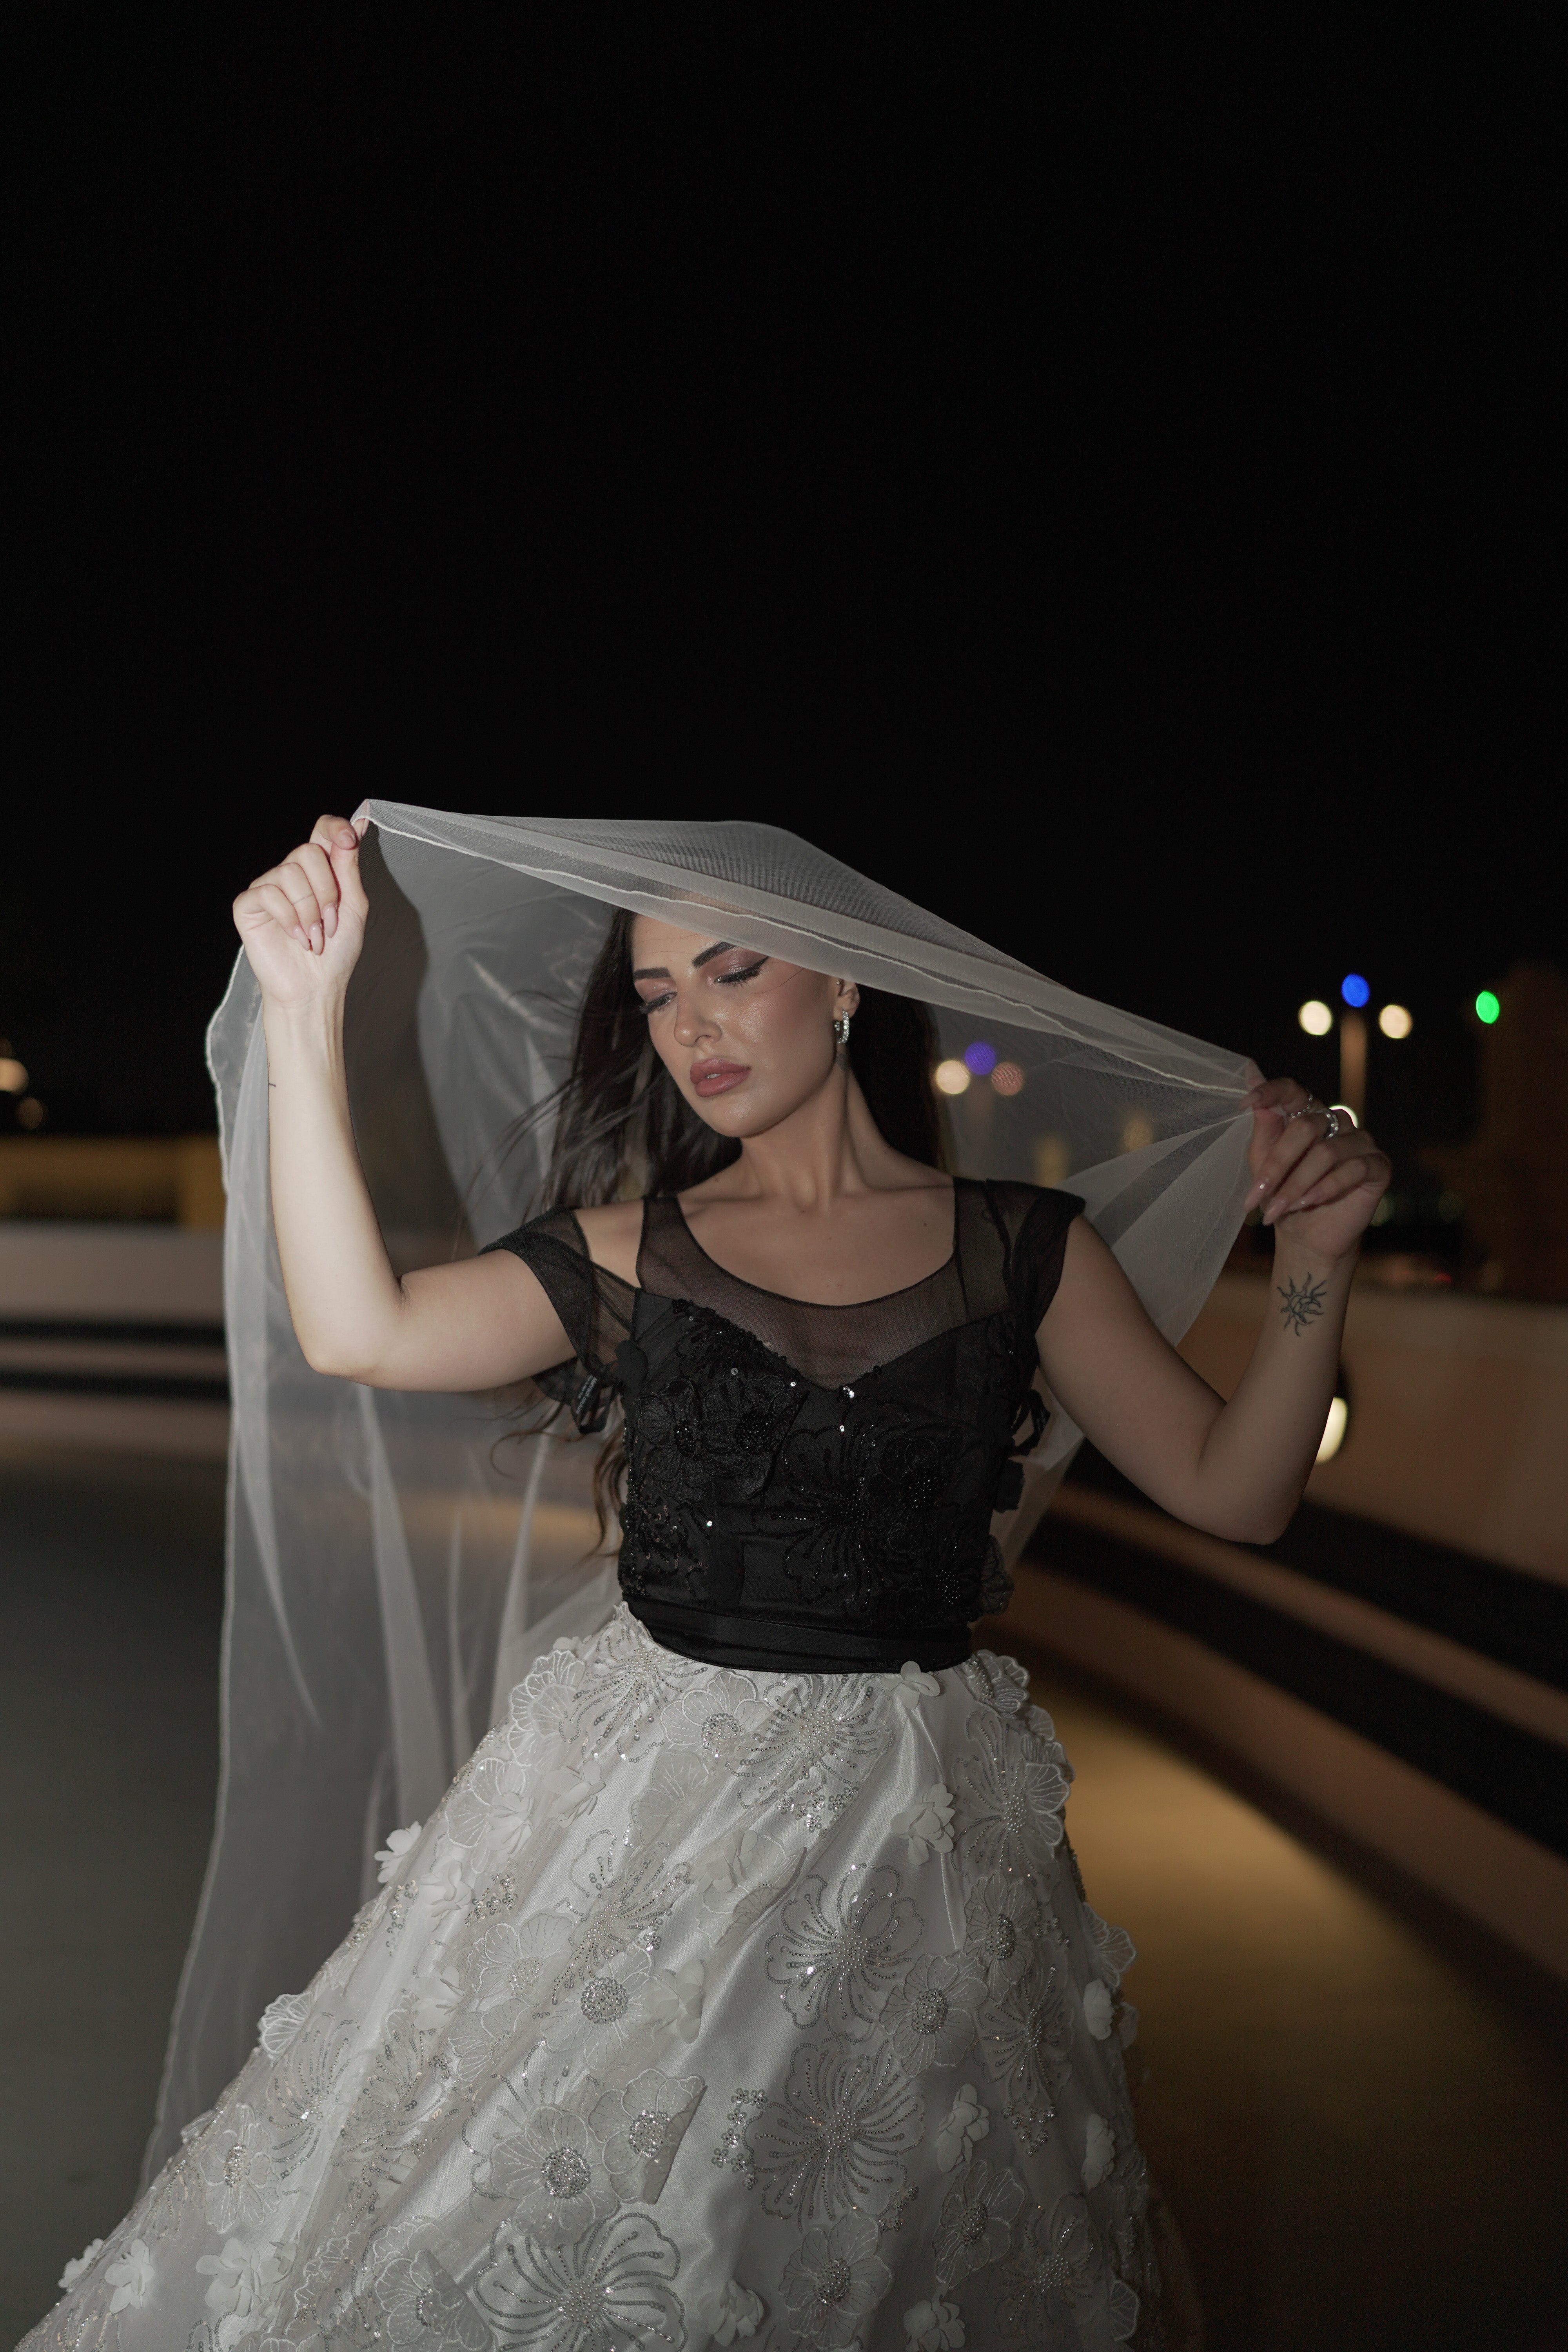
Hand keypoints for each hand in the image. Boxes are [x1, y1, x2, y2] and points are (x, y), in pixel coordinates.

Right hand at [233, 815, 369, 1010]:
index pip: (321, 830)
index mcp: (318, 871)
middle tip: (330, 923)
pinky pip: (268, 893)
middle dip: (327, 892)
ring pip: (289, 873)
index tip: (348, 840)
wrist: (315, 987)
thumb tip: (356, 823)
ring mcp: (267, 887)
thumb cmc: (336, 952)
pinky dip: (289, 918)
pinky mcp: (248, 904)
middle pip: (307, 852)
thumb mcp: (353, 905)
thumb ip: (349, 865)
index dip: (334, 829)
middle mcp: (290, 873)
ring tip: (314, 937)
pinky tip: (296, 938)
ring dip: (310, 911)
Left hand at [1246, 1075, 1391, 1263]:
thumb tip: (1251, 1072)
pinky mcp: (1378, 1166)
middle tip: (1258, 1196)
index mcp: (1307, 1115)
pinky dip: (1325, 1189)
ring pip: (1326, 1153)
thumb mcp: (1262, 1161)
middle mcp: (1337, 1122)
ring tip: (1280, 1208)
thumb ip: (1263, 1122)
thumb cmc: (1283, 1194)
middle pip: (1305, 1127)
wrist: (1307, 1236)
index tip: (1247, 1103)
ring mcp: (1360, 1142)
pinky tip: (1310, 1203)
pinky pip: (1353, 1169)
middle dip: (1277, 1165)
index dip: (1272, 1092)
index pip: (1293, 1091)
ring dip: (1296, 1185)